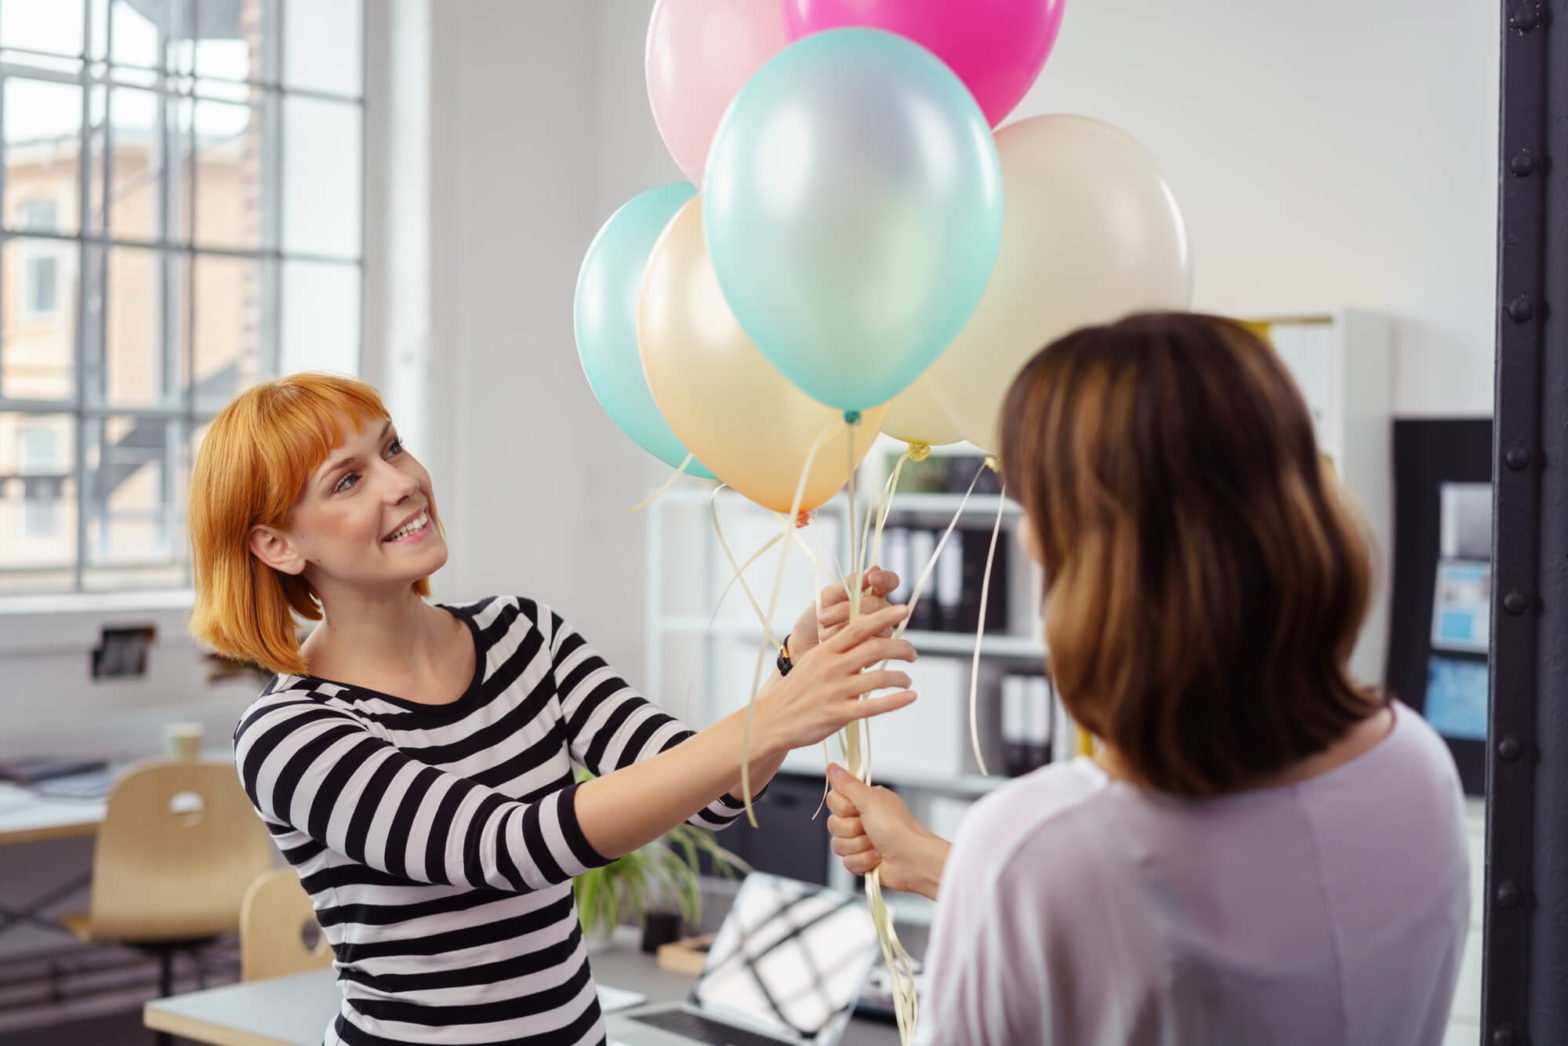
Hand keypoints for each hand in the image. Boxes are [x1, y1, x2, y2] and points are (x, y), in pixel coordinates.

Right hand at [756, 604, 916, 752]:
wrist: (772, 718)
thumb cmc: (797, 690)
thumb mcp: (813, 662)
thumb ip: (838, 651)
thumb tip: (867, 639)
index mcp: (825, 650)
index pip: (859, 626)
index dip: (884, 616)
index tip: (903, 610)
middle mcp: (832, 667)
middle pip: (875, 648)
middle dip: (901, 647)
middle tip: (913, 653)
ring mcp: (836, 691)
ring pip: (879, 678)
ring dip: (901, 677)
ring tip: (908, 680)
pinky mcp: (839, 714)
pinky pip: (874, 706)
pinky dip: (897, 700)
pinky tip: (910, 697)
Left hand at [786, 568, 900, 661]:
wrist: (802, 648)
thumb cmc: (814, 620)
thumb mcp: (827, 597)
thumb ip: (851, 584)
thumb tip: (875, 569)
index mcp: (869, 594)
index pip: (889, 582)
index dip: (885, 579)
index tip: (872, 578)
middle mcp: (879, 612)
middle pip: (879, 605)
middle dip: (848, 609)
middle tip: (823, 617)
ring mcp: (878, 632)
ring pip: (878, 625)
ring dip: (847, 627)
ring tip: (824, 634)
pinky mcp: (874, 652)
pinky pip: (872, 645)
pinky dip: (850, 643)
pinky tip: (836, 645)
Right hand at [825, 763, 949, 899]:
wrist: (912, 859)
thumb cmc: (898, 828)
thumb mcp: (870, 800)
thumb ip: (847, 784)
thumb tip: (832, 767)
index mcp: (865, 801)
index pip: (834, 801)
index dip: (842, 808)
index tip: (857, 808)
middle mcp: (862, 819)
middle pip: (833, 824)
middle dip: (852, 829)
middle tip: (870, 827)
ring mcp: (861, 841)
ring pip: (838, 845)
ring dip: (859, 846)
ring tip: (876, 844)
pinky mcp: (862, 860)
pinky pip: (846, 862)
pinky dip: (863, 861)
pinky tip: (876, 857)